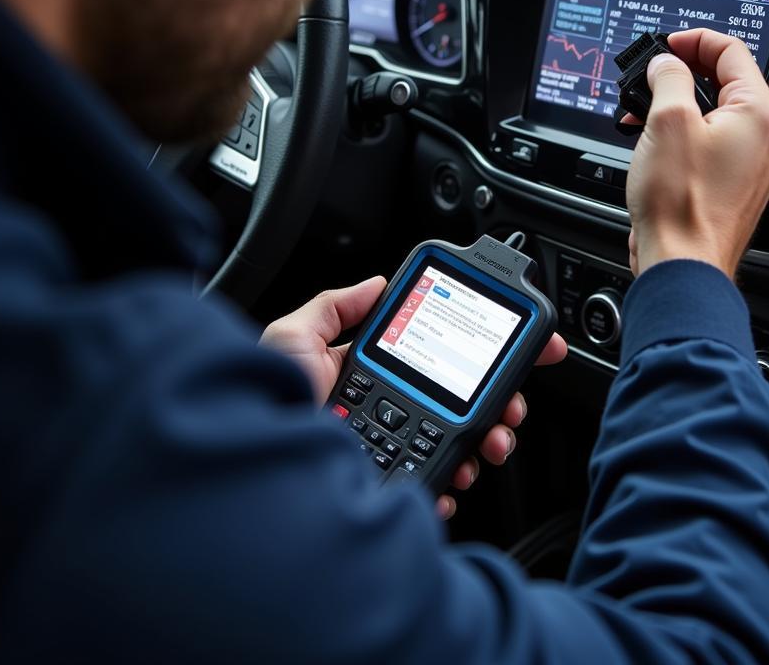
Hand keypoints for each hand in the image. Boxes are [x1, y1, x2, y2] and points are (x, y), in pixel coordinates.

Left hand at [262, 277, 567, 518]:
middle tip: (511, 405)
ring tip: (493, 440)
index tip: (512, 353)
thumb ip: (333, 306)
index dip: (476, 357)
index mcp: (369, 377)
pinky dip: (456, 479)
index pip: (434, 361)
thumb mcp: (293, 337)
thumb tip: (375, 284)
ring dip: (489, 440)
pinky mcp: (391, 485)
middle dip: (498, 403)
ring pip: (458, 444)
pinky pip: (434, 483)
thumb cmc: (266, 402)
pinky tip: (458, 474)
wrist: (256, 465)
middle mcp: (386, 414)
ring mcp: (393, 451)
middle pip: (458, 404)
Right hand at [625, 29, 768, 278]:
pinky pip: (709, 146)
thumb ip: (667, 79)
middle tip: (649, 78)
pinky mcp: (731, 187)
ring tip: (641, 115)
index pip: (732, 52)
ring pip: (713, 116)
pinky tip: (653, 144)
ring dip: (675, 106)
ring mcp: (750, 166)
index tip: (667, 44)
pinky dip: (681, 136)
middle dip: (680, 75)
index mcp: (760, 115)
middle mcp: (764, 139)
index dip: (694, 40)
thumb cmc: (682, 204)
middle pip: (725, 84)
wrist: (682, 263)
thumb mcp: (667, 122)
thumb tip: (666, 65)